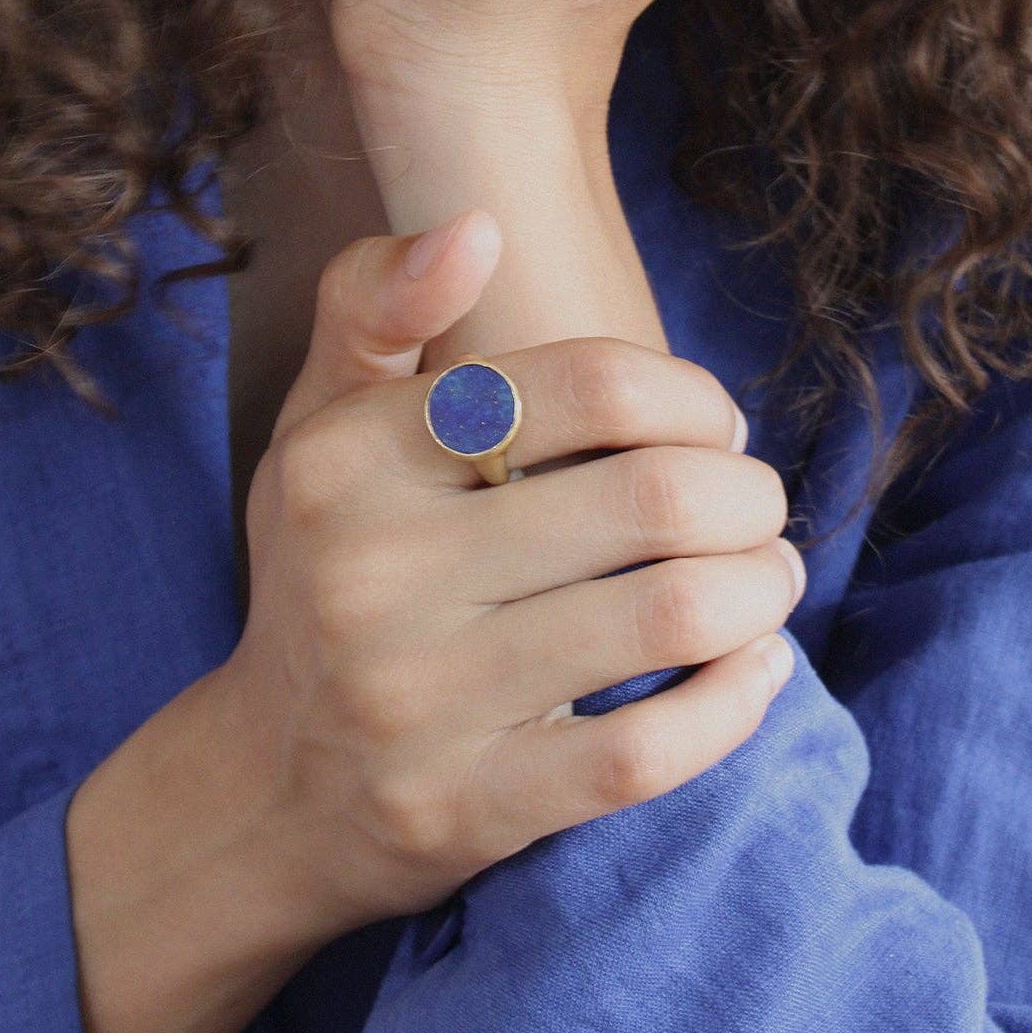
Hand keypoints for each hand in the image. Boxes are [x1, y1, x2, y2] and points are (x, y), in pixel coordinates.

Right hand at [215, 208, 803, 938]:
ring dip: (762, 587)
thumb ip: (375, 305)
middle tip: (755, 504)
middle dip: (747, 493)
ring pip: (672, 618)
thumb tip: (476, 223)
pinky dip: (735, 702)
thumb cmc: (327, 572)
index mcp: (353, 457)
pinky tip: (754, 670)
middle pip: (654, 495)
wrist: (264, 787)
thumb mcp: (320, 428)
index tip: (713, 425)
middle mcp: (375, 572)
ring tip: (767, 577)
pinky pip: (648, 753)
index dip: (692, 395)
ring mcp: (421, 701)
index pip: (590, 383)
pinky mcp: (470, 809)